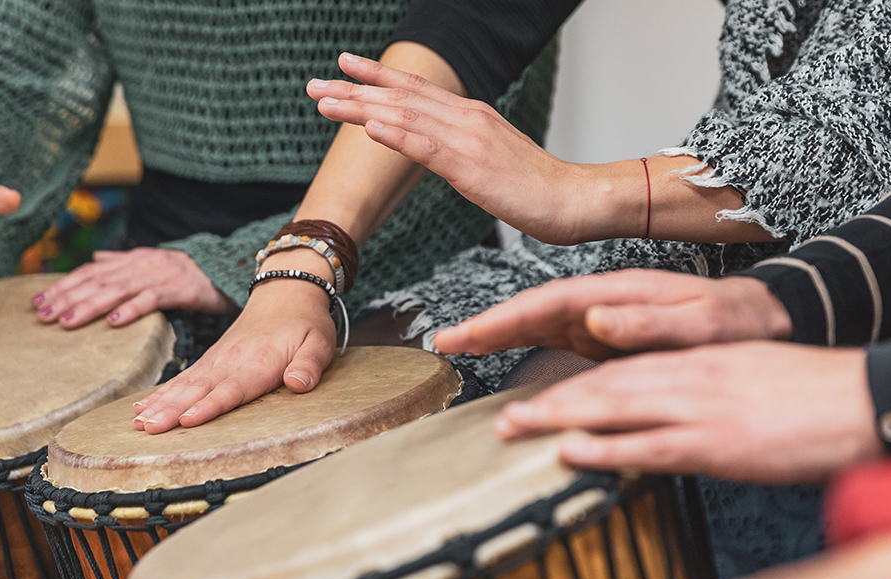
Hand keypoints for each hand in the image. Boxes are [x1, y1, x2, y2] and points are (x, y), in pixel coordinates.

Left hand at [32, 248, 234, 327]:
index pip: (89, 272)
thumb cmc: (185, 271)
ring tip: (66, 323)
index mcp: (130, 260)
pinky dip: (130, 310)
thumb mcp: (150, 261)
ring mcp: (157, 276)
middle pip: (96, 281)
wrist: (225, 266)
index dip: (62, 286)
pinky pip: (150, 300)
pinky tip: (113, 321)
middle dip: (66, 298)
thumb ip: (121, 260)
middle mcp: (139, 265)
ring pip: (116, 290)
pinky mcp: (177, 289)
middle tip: (42, 315)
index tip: (37, 302)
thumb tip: (95, 257)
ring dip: (89, 306)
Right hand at [131, 269, 337, 433]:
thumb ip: (310, 365)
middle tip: (148, 428)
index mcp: (259, 361)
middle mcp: (231, 361)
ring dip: (161, 404)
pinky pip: (183, 378)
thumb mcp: (320, 342)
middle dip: (172, 410)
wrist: (286, 292)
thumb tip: (299, 384)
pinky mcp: (211, 360)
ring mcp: (217, 359)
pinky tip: (142, 407)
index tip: (187, 420)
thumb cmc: (306, 323)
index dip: (209, 406)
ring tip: (139, 423)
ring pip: (185, 385)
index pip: (231, 389)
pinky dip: (162, 393)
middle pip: (199, 390)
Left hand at [309, 53, 598, 244]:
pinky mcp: (473, 168)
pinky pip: (429, 148)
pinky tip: (372, 127)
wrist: (576, 199)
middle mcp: (466, 119)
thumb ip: (461, 148)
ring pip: (407, 116)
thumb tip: (433, 147)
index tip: (343, 67)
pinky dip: (398, 135)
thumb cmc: (537, 187)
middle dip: (354, 89)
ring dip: (363, 107)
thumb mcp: (492, 160)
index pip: (415, 88)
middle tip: (314, 85)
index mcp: (471, 116)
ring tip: (327, 103)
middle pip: (402, 96)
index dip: (377, 75)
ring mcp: (469, 141)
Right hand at [433, 270, 792, 358]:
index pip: (550, 301)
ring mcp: (608, 321)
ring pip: (544, 328)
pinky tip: (511, 365)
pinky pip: (563, 346)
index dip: (504, 318)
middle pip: (536, 312)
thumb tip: (593, 319)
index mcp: (622, 291)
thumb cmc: (739, 321)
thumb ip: (648, 320)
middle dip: (490, 327)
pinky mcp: (614, 341)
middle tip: (445, 343)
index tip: (467, 333)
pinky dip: (532, 353)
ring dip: (504, 338)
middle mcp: (607, 302)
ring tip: (462, 351)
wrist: (768, 320)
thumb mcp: (701, 322)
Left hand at [496, 342, 878, 482]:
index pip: (624, 373)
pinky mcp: (719, 442)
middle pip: (605, 387)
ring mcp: (702, 408)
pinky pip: (651, 446)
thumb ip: (709, 398)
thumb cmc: (816, 398)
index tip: (540, 399)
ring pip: (615, 409)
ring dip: (559, 420)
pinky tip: (572, 453)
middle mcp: (691, 378)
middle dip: (551, 402)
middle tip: (504, 417)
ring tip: (515, 429)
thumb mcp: (753, 385)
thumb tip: (677, 423)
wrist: (868, 398)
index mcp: (700, 363)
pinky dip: (607, 449)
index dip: (576, 387)